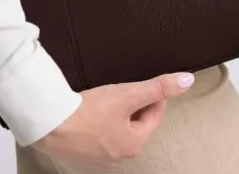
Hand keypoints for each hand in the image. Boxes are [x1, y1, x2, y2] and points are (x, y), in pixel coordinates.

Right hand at [30, 71, 195, 167]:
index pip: (154, 115)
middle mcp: (120, 156)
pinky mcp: (83, 152)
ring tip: (106, 98)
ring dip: (117, 113)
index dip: (152, 95)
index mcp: (135, 144)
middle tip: (122, 89)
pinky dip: (100, 121)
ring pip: (118, 129)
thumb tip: (187, 80)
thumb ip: (158, 87)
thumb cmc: (90, 111)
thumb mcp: (128, 94)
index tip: (143, 83)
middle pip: (137, 123)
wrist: (51, 123)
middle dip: (133, 104)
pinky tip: (91, 110)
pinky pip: (100, 134)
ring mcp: (100, 157)